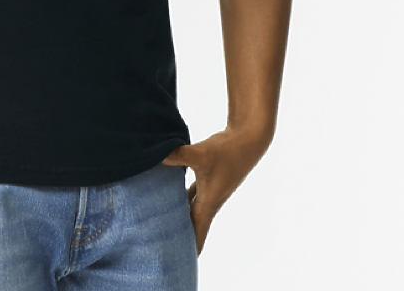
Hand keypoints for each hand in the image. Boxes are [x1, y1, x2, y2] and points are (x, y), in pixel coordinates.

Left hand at [160, 124, 271, 255]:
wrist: (247, 140)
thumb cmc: (228, 151)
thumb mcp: (201, 155)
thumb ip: (178, 155)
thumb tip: (156, 155)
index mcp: (209, 203)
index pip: (197, 233)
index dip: (189, 248)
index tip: (178, 262)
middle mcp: (209, 199)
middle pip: (191, 223)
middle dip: (179, 234)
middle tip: (160, 244)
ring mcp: (209, 188)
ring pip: (189, 206)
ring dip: (178, 214)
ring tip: (161, 221)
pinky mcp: (207, 175)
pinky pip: (190, 191)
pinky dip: (179, 193)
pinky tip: (167, 190)